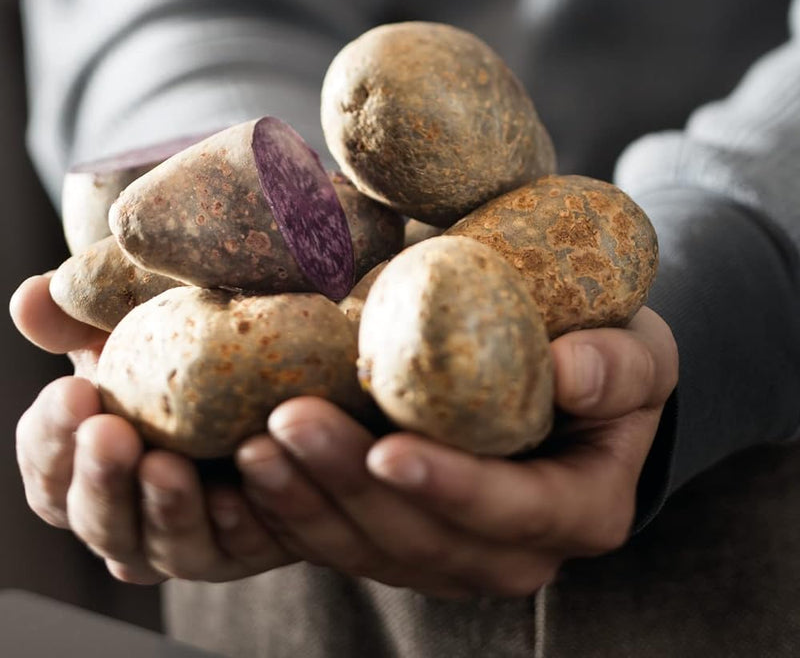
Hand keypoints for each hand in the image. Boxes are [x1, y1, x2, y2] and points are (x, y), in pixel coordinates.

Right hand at [10, 274, 293, 583]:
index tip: (73, 392)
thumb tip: (29, 299)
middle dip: (100, 480)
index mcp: (90, 468)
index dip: (52, 438)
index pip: (49, 473)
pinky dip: (238, 522)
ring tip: (169, 466)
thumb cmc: (194, 342)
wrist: (293, 361)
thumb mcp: (140, 318)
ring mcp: (194, 539)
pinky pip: (247, 547)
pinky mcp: (259, 543)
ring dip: (164, 510)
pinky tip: (242, 484)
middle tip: (111, 433)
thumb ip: (82, 316)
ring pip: (168, 548)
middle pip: (98, 522)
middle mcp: (134, 517)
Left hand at [228, 308, 676, 597]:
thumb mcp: (640, 350)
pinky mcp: (401, 537)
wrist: (578, 378)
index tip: (389, 448)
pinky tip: (249, 465)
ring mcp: (452, 552)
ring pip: (370, 550)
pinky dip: (291, 508)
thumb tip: (569, 371)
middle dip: (349, 488)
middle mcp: (515, 552)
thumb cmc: (611, 354)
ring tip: (253, 445)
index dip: (449, 487)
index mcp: (580, 509)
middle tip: (290, 422)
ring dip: (305, 504)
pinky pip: (341, 539)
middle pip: (424, 540)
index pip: (511, 512)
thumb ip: (618, 363)